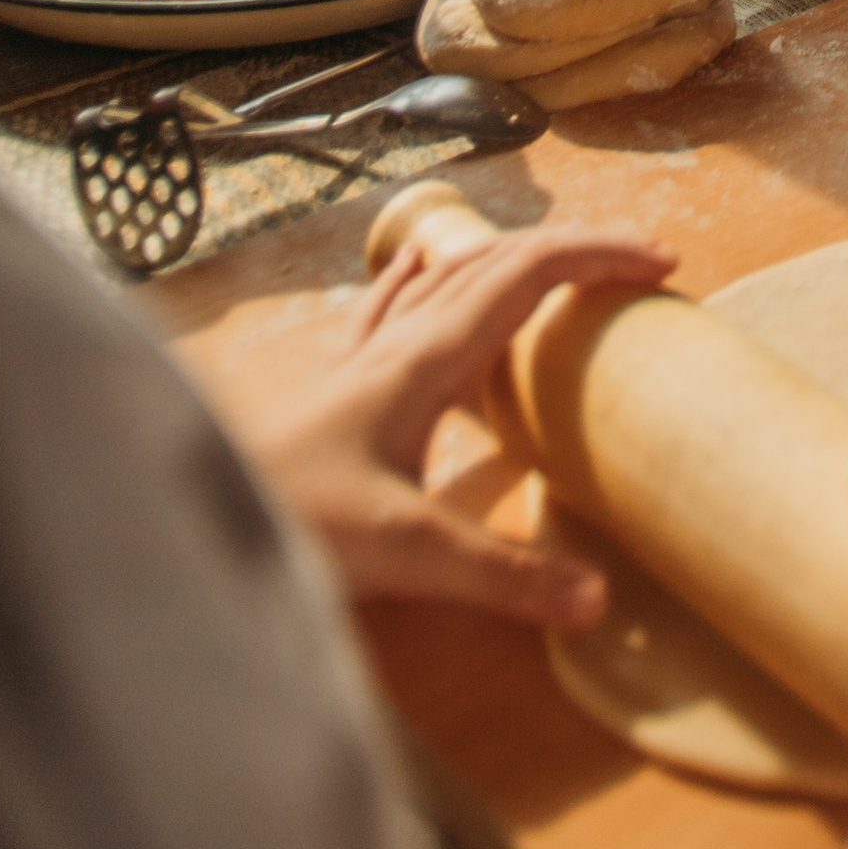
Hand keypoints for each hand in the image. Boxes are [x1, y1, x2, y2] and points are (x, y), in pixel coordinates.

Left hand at [226, 224, 674, 615]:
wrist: (185, 509)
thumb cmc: (291, 520)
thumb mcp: (409, 556)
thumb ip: (505, 577)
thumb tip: (599, 598)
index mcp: (428, 359)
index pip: (528, 273)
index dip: (599, 256)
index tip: (662, 265)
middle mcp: (398, 344)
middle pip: (496, 260)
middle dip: (573, 250)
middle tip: (637, 267)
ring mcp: (363, 361)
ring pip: (449, 277)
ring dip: (512, 258)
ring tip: (558, 267)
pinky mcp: (337, 390)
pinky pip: (395, 308)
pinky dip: (433, 280)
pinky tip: (417, 274)